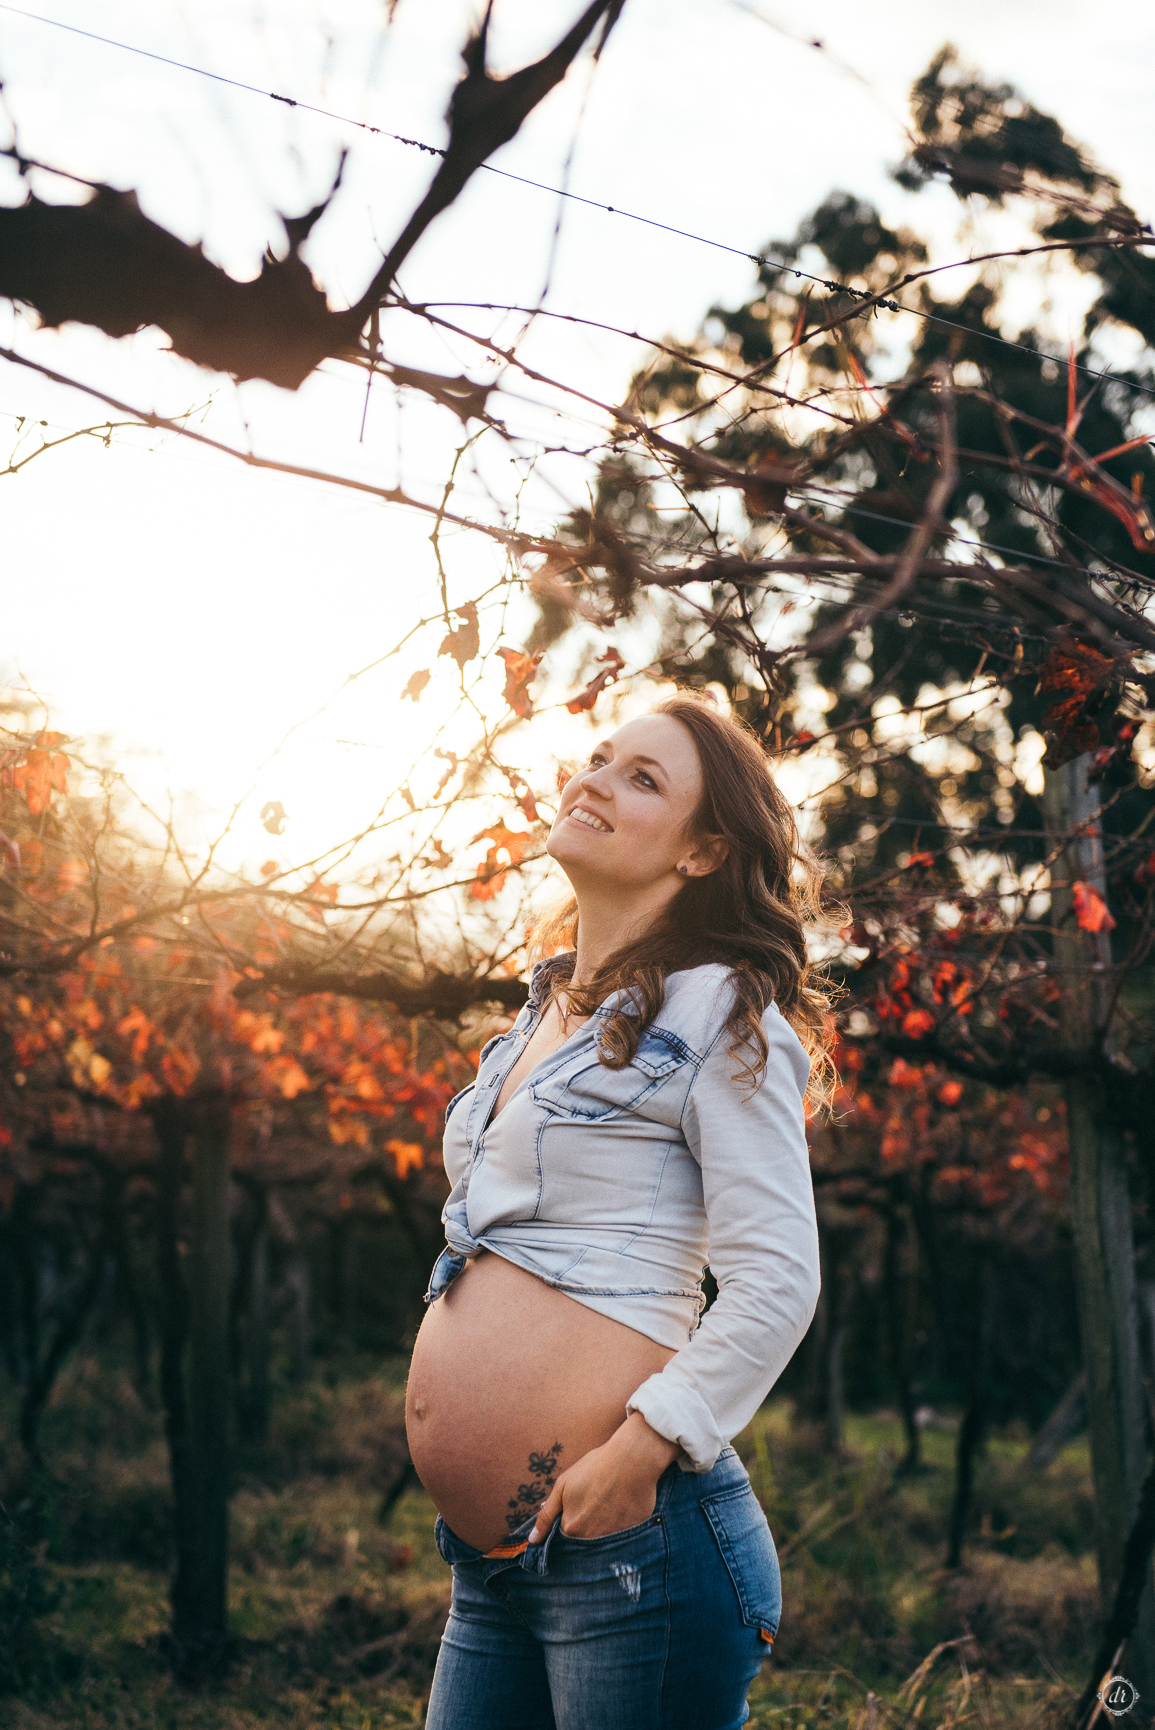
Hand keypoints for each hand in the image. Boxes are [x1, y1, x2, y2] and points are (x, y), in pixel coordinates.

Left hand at [528, 1412, 679, 1542]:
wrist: (631, 1458)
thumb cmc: (595, 1468)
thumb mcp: (563, 1485)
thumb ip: (546, 1515)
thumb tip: (532, 1540)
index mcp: (572, 1528)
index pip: (564, 1538)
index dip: (569, 1522)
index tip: (578, 1508)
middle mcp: (591, 1539)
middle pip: (583, 1542)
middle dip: (586, 1527)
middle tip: (595, 1504)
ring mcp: (613, 1539)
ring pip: (603, 1542)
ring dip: (603, 1528)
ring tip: (609, 1504)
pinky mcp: (633, 1534)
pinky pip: (623, 1538)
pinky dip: (621, 1526)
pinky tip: (623, 1507)